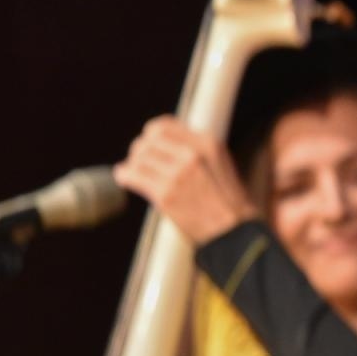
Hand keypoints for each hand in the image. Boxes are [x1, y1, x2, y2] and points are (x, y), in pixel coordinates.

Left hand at [113, 115, 259, 244]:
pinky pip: (132, 176)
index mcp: (208, 143)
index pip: (164, 125)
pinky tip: (125, 179)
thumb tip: (165, 142)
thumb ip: (196, 149)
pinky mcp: (165, 194)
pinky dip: (124, 176)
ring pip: (138, 158)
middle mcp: (192, 154)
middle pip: (148, 140)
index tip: (149, 142)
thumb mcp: (220, 162)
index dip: (151, 133)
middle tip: (139, 161)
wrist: (233, 230)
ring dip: (132, 165)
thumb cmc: (227, 200)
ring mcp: (178, 174)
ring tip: (134, 172)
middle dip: (139, 150)